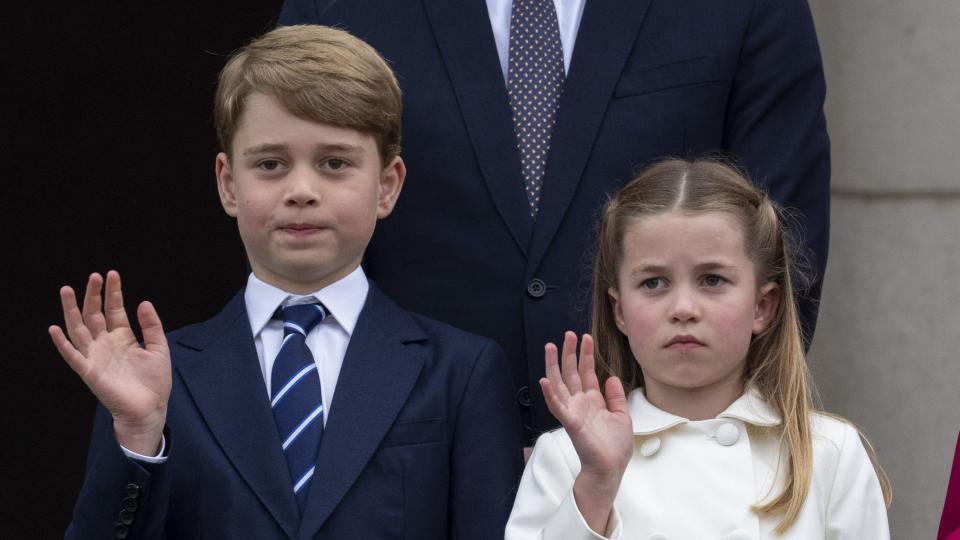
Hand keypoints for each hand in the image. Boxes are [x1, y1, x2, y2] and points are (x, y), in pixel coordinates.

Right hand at [48, 271, 170, 454]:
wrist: (150, 409)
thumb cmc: (154, 382)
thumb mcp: (159, 348)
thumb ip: (152, 326)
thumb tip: (144, 302)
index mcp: (123, 338)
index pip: (114, 310)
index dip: (112, 292)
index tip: (111, 274)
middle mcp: (106, 344)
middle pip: (94, 315)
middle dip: (93, 295)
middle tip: (93, 276)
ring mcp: (96, 357)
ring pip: (79, 329)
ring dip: (72, 311)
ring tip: (68, 290)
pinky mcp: (90, 372)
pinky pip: (72, 356)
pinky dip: (62, 343)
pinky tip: (54, 329)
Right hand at [541, 332, 632, 533]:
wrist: (611, 468)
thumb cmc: (615, 447)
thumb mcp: (622, 416)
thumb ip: (616, 397)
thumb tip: (611, 378)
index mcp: (592, 401)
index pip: (586, 372)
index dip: (585, 355)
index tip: (585, 337)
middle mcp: (580, 403)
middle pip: (571, 372)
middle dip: (569, 353)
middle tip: (567, 334)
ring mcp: (573, 411)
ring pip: (559, 383)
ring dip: (553, 365)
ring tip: (550, 347)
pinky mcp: (570, 422)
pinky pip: (557, 406)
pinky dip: (549, 393)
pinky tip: (545, 380)